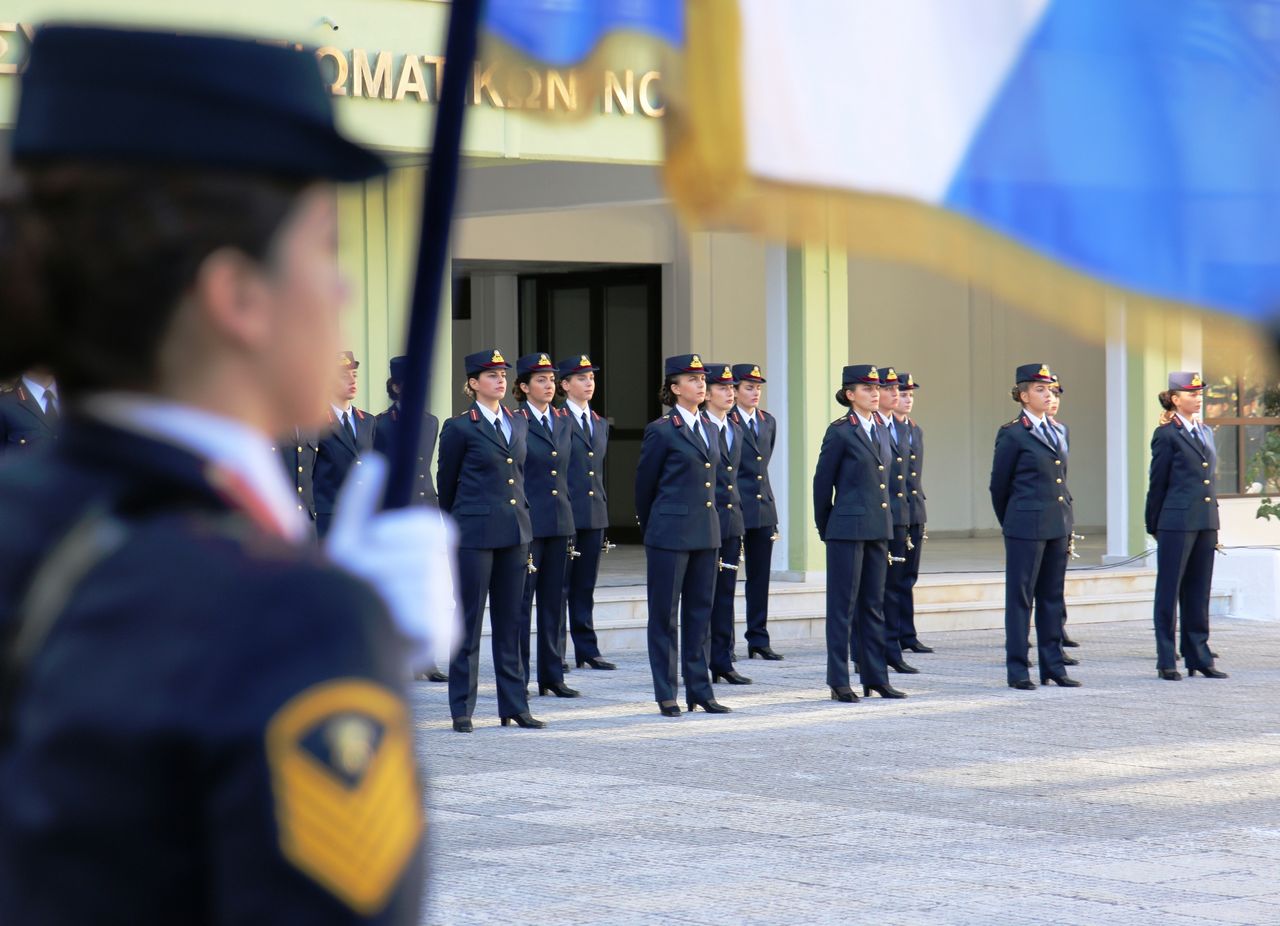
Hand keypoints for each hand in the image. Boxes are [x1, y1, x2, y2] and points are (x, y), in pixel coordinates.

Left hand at [326, 453, 460, 674]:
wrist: (331, 655)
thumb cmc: (341, 598)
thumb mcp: (347, 547)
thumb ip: (359, 505)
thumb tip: (374, 460)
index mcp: (427, 560)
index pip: (436, 528)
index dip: (403, 528)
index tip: (375, 539)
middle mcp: (445, 585)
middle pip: (426, 552)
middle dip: (384, 561)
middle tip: (362, 581)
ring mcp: (449, 613)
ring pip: (419, 579)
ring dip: (382, 590)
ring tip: (364, 608)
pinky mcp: (443, 639)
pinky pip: (419, 609)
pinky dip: (391, 615)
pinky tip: (378, 628)